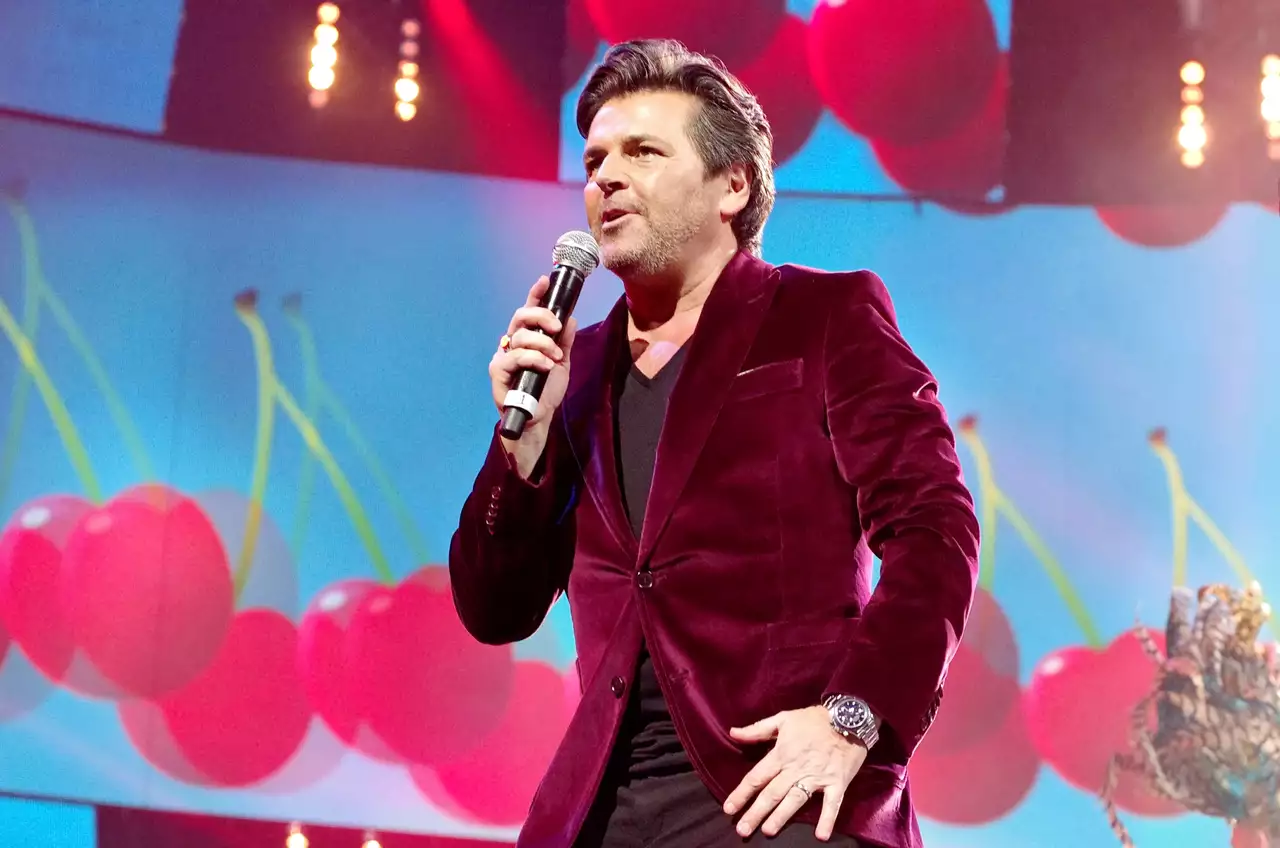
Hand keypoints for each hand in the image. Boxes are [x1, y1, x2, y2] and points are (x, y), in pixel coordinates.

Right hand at [489, 276, 577, 475]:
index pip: (529, 312)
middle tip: (557, 327)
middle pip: (520, 317)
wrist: (539, 418)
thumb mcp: (563, 362)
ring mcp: (503, 357)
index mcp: (527, 338)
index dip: (535, 295)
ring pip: (520, 336)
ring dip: (542, 344)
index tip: (544, 280)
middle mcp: (512, 343)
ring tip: (555, 357)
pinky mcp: (497, 372)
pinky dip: (533, 358)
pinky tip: (545, 366)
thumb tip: (571, 318)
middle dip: (541, 317)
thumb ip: (566, 341)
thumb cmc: (546, 389)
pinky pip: (514, 357)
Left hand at [724, 706, 866, 840]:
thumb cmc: (814, 719)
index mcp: (781, 754)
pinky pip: (832, 804)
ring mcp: (817, 777)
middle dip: (756, 812)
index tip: (728, 808)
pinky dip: (827, 819)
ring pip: (795, 800)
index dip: (741, 793)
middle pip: (772, 793)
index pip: (757, 777)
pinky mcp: (837, 783)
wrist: (849, 716)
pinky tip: (821, 836)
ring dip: (781, 817)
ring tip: (767, 831)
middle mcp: (796, 768)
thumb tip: (733, 733)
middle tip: (742, 829)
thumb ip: (757, 729)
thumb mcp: (783, 718)